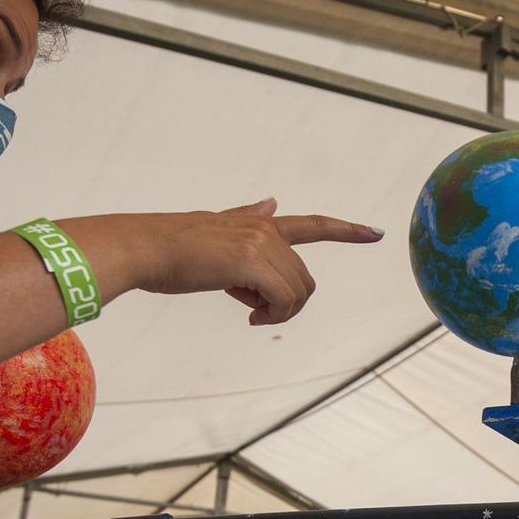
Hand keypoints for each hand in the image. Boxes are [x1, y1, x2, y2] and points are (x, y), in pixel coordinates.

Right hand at [105, 199, 382, 325]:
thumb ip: (246, 219)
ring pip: (298, 293)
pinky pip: (285, 301)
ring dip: (277, 312)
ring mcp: (260, 243)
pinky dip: (272, 316)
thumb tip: (272, 202)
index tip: (376, 233)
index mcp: (258, 224)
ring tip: (246, 310)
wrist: (142, 249)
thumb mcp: (215, 231)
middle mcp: (264, 229)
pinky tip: (248, 316)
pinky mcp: (252, 261)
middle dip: (286, 304)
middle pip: (304, 280)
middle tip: (252, 310)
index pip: (312, 225)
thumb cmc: (170, 251)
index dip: (346, 230)